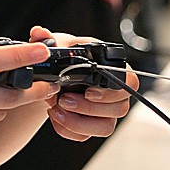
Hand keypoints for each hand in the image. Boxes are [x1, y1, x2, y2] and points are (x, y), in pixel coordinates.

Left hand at [29, 26, 134, 141]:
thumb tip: (39, 33)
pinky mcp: (91, 126)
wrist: (51, 77)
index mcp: (112, 68)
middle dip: (88, 108)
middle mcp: (114, 93)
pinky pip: (85, 136)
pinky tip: (55, 117)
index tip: (88, 92)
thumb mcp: (55, 45)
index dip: (111, 91)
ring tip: (56, 109)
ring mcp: (105, 112)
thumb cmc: (61, 58)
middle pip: (119, 108)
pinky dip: (68, 130)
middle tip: (63, 99)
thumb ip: (46, 39)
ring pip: (105, 127)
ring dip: (78, 122)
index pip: (129, 82)